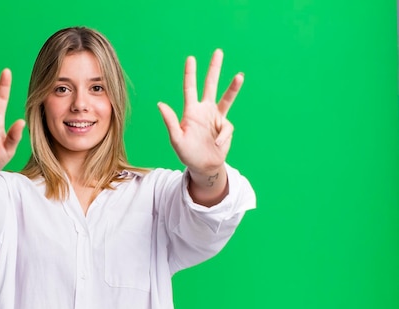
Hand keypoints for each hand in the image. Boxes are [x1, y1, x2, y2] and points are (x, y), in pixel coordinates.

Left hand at [157, 49, 242, 175]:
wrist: (203, 166)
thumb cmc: (187, 153)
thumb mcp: (176, 139)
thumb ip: (170, 121)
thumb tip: (160, 104)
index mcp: (190, 111)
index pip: (190, 89)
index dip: (190, 74)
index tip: (191, 58)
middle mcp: (204, 110)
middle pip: (210, 85)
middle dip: (214, 69)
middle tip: (218, 52)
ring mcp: (216, 118)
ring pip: (226, 98)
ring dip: (233, 88)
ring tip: (239, 76)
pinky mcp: (226, 127)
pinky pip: (226, 128)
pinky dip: (222, 137)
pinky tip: (216, 144)